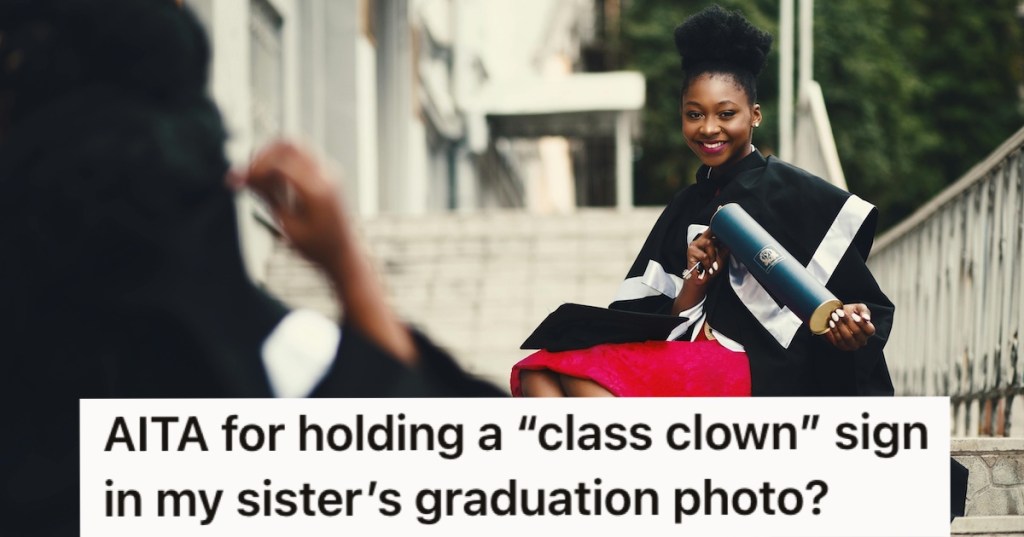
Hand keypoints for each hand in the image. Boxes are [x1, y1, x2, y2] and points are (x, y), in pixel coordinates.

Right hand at [231, 140, 418, 364]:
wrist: (345, 255)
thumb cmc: (318, 248)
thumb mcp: (287, 224)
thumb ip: (267, 196)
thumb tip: (243, 175)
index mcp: (317, 191)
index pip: (280, 163)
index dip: (253, 167)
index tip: (236, 180)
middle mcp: (327, 175)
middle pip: (288, 144)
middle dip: (262, 154)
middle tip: (246, 174)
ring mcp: (330, 172)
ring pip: (295, 146)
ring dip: (272, 156)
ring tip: (257, 178)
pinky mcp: (328, 174)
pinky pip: (302, 156)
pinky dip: (283, 161)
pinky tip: (272, 182)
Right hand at [684, 227, 729, 286]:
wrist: (703, 281)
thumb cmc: (711, 269)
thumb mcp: (722, 257)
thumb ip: (725, 247)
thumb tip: (733, 238)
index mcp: (707, 239)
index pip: (713, 229)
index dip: (719, 226)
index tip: (727, 227)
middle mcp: (700, 240)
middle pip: (712, 232)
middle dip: (719, 240)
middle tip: (721, 251)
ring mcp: (695, 244)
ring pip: (709, 243)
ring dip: (713, 257)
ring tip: (713, 266)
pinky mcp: (690, 251)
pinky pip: (704, 255)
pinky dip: (707, 263)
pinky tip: (707, 268)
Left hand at [822, 303, 874, 350]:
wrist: (838, 316)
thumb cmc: (851, 312)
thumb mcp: (859, 308)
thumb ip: (864, 311)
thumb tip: (866, 318)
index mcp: (869, 331)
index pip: (870, 330)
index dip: (862, 323)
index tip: (853, 315)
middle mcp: (862, 341)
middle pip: (857, 333)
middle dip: (847, 322)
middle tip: (839, 313)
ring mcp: (852, 345)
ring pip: (847, 338)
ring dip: (839, 326)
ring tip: (833, 317)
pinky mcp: (842, 347)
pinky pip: (838, 341)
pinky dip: (833, 332)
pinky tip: (830, 323)